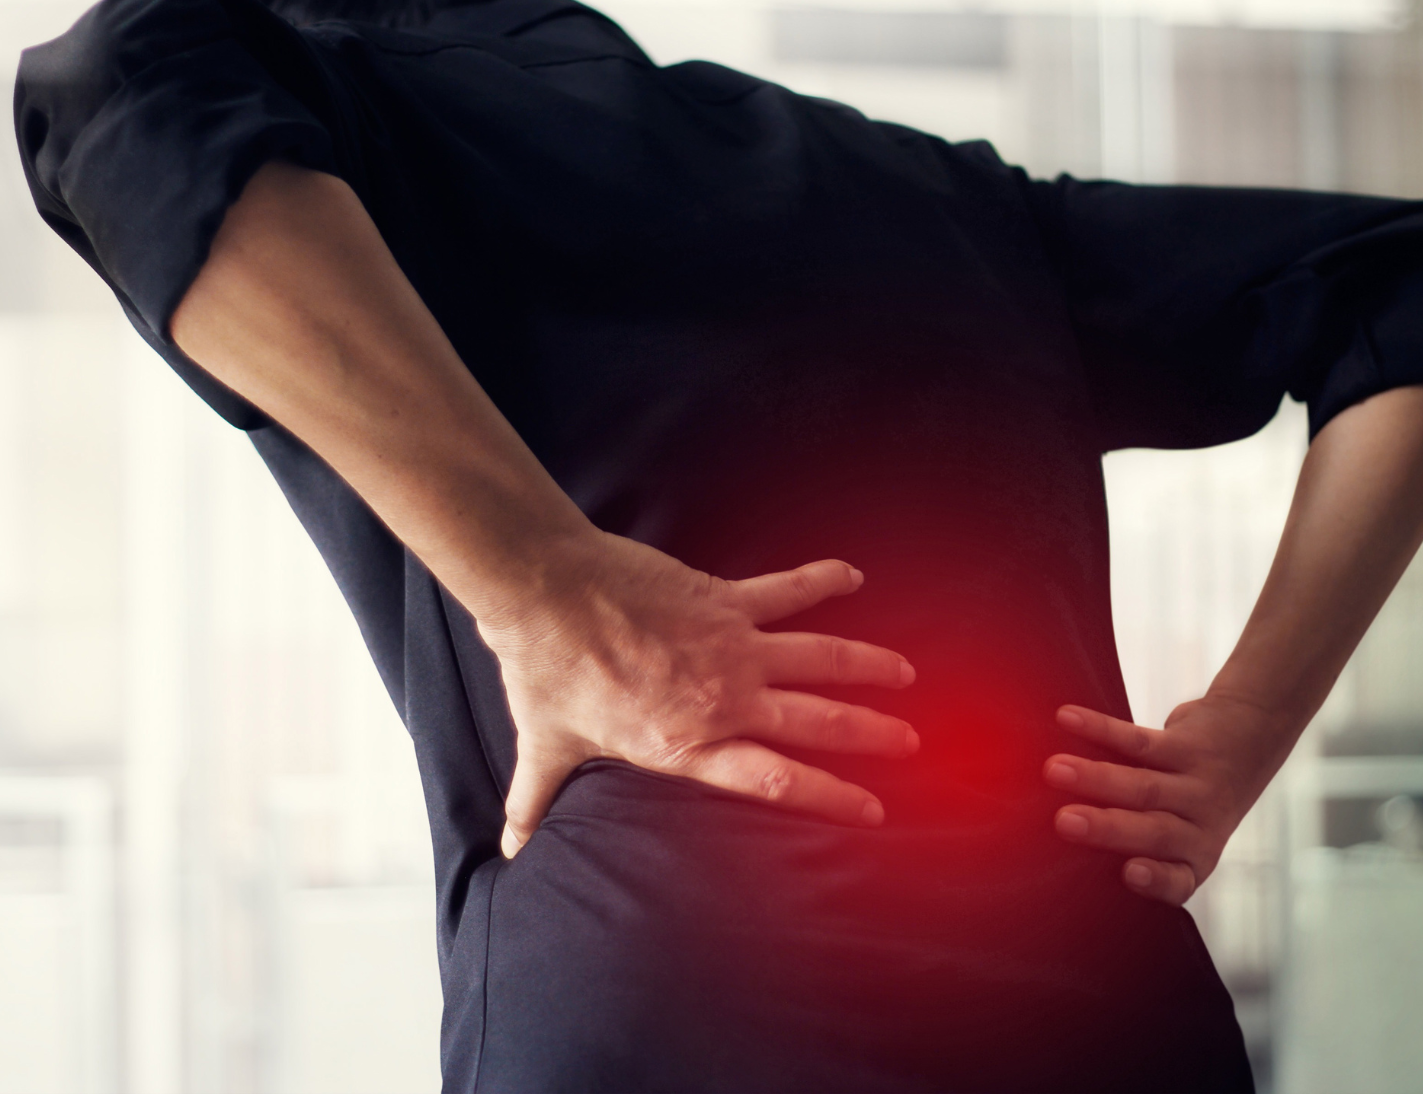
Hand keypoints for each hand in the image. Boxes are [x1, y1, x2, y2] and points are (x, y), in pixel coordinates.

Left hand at [482, 533, 919, 857]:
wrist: (546, 591)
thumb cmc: (547, 669)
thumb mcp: (546, 745)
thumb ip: (535, 798)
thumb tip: (511, 845)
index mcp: (689, 744)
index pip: (777, 781)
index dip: (832, 796)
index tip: (874, 810)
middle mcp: (724, 699)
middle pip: (818, 722)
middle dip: (871, 735)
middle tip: (912, 743)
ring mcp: (731, 645)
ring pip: (821, 658)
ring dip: (868, 666)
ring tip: (905, 675)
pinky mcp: (724, 598)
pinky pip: (788, 590)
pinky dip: (823, 580)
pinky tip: (853, 576)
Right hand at [1041, 693, 1293, 905]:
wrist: (1248, 740)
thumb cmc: (1190, 802)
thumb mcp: (1181, 832)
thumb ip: (1132, 842)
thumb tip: (1056, 842)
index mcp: (1194, 860)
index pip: (1179, 881)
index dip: (1157, 880)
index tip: (1130, 874)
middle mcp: (1200, 826)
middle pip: (1154, 831)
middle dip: (1107, 828)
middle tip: (1064, 822)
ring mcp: (1198, 785)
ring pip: (1144, 785)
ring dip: (1095, 777)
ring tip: (1053, 769)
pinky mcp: (1188, 745)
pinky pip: (1140, 740)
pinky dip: (1100, 729)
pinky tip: (1068, 718)